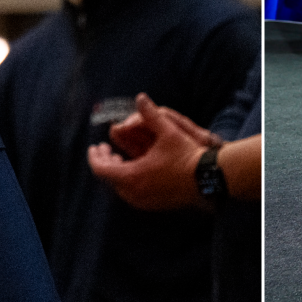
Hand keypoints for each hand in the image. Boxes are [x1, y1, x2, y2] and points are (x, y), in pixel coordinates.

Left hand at [88, 95, 215, 211]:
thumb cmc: (187, 156)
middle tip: (106, 149)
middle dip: (105, 161)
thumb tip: (140, 97)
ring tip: (118, 157)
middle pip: (109, 178)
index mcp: (132, 176)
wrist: (206, 180)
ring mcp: (143, 201)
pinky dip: (127, 180)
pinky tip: (135, 168)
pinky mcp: (152, 204)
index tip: (95, 146)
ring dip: (116, 171)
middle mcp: (134, 192)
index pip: (101, 168)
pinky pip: (131, 193)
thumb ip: (151, 114)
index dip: (95, 156)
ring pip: (120, 187)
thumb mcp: (168, 131)